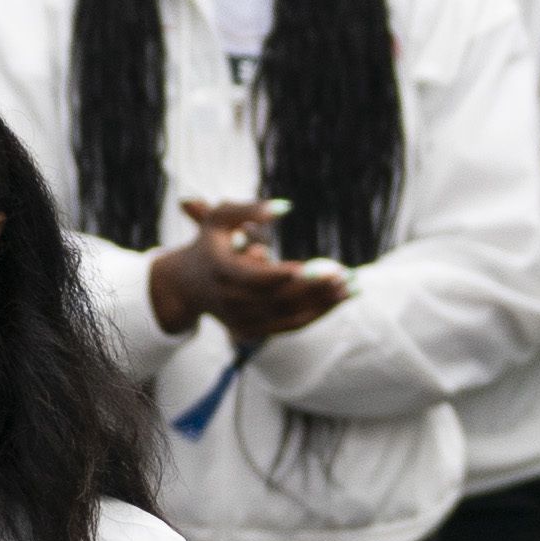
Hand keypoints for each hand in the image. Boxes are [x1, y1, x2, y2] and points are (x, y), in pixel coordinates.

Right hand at [147, 194, 349, 342]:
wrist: (187, 286)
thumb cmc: (210, 243)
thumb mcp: (220, 218)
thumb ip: (248, 209)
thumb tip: (285, 207)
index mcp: (221, 272)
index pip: (256, 279)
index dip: (284, 275)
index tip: (313, 267)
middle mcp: (230, 302)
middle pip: (280, 300)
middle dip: (315, 289)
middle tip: (346, 275)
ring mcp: (241, 321)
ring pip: (289, 317)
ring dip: (323, 305)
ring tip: (352, 289)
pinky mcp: (252, 333)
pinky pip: (289, 325)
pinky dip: (315, 314)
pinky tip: (337, 300)